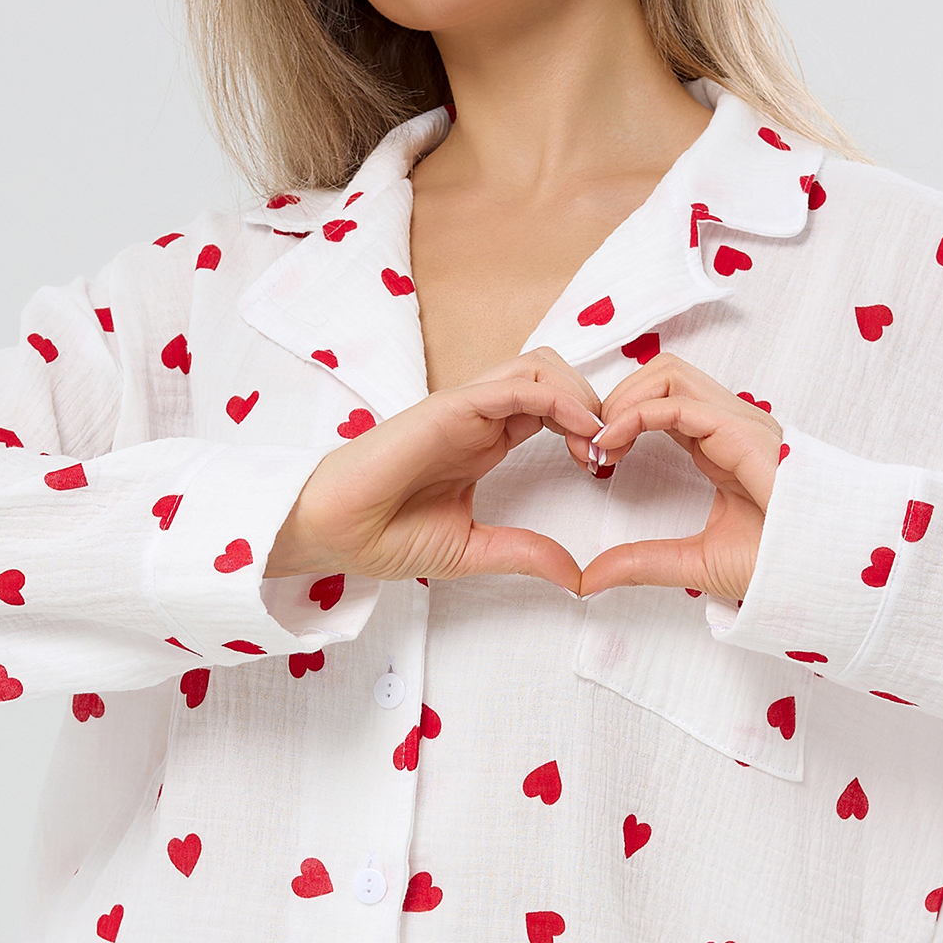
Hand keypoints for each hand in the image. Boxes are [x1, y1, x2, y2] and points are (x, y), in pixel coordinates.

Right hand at [266, 349, 603, 593]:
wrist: (334, 532)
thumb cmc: (384, 536)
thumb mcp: (472, 551)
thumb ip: (523, 554)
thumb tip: (576, 577)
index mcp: (485, 442)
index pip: (551, 408)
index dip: (587, 428)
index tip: (604, 468)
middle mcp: (480, 417)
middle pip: (554, 375)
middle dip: (593, 403)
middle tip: (608, 451)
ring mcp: (466, 408)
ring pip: (540, 366)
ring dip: (580, 395)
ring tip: (596, 441)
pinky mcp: (452, 406)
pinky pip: (517, 384)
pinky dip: (559, 400)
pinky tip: (580, 433)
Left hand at [571, 354, 780, 599]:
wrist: (822, 578)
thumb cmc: (778, 568)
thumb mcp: (693, 562)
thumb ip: (643, 562)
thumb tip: (591, 578)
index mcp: (720, 446)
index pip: (663, 402)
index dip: (620, 418)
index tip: (592, 459)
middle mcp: (729, 425)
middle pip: (662, 374)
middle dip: (616, 398)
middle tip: (589, 444)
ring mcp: (739, 423)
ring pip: (667, 373)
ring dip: (622, 398)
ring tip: (599, 442)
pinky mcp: (741, 433)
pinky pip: (678, 402)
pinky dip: (635, 414)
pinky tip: (611, 444)